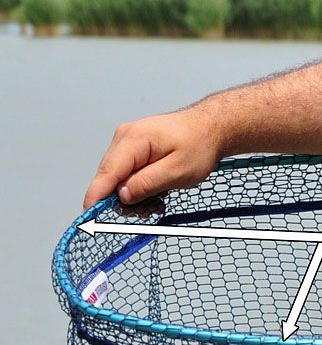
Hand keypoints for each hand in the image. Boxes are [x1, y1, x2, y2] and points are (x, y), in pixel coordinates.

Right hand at [83, 108, 224, 209]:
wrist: (210, 128)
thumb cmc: (199, 145)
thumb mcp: (178, 170)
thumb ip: (148, 183)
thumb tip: (121, 196)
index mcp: (134, 139)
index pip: (108, 172)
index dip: (97, 195)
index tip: (88, 216)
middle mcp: (124, 138)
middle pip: (110, 178)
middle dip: (126, 199)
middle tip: (151, 210)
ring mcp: (127, 143)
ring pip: (119, 179)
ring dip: (136, 195)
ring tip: (159, 201)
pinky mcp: (133, 150)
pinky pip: (127, 174)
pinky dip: (139, 187)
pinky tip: (157, 192)